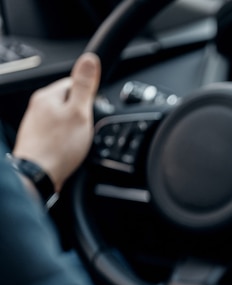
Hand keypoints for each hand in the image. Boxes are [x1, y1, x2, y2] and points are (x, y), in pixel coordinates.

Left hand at [12, 52, 100, 191]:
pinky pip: (58, 133)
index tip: (92, 111)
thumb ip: (85, 86)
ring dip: (74, 128)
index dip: (88, 96)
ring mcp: (36, 124)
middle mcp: (37, 107)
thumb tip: (90, 59)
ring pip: (63, 118)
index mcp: (47, 96)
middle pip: (69, 102)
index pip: (74, 83)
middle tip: (85, 129)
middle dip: (81, 114)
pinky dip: (66, 139)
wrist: (38, 175)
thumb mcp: (80, 112)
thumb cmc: (59, 147)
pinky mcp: (38, 139)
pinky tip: (69, 149)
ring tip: (77, 141)